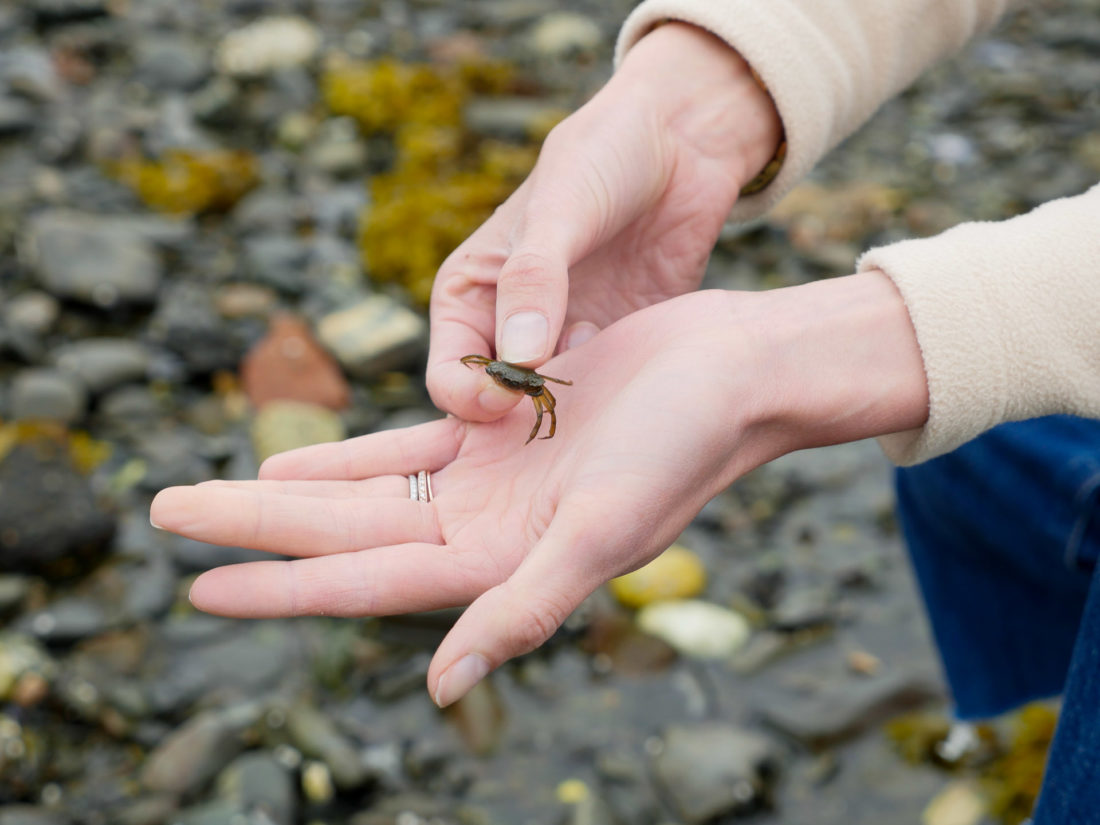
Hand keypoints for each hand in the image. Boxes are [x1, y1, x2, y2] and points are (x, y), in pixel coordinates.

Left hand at [151, 272, 926, 706]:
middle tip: (163, 511)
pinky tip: (304, 453)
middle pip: (346, 532)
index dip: (282, 587)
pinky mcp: (504, 426)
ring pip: (367, 489)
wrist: (734, 372)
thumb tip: (444, 688)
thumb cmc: (685, 445)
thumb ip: (525, 607)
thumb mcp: (605, 529)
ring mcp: (492, 478)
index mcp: (502, 560)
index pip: (367, 581)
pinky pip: (409, 444)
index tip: (198, 586)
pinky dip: (355, 451)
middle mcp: (487, 527)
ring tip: (217, 490)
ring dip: (292, 490)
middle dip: (256, 525)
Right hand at [427, 22, 781, 420]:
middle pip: (501, 404)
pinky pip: (608, 392)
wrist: (681, 139)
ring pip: (555, 405)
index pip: (451, 376)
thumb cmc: (602, 157)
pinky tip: (639, 362)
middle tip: (569, 392)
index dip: (475, 397)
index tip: (517, 390)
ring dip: (576, 403)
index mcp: (471, 297)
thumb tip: (519, 361)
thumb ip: (535, 281)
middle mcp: (511, 328)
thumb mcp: (560, 210)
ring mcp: (567, 341)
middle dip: (527, 410)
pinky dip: (617, 392)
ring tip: (608, 369)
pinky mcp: (619, 345)